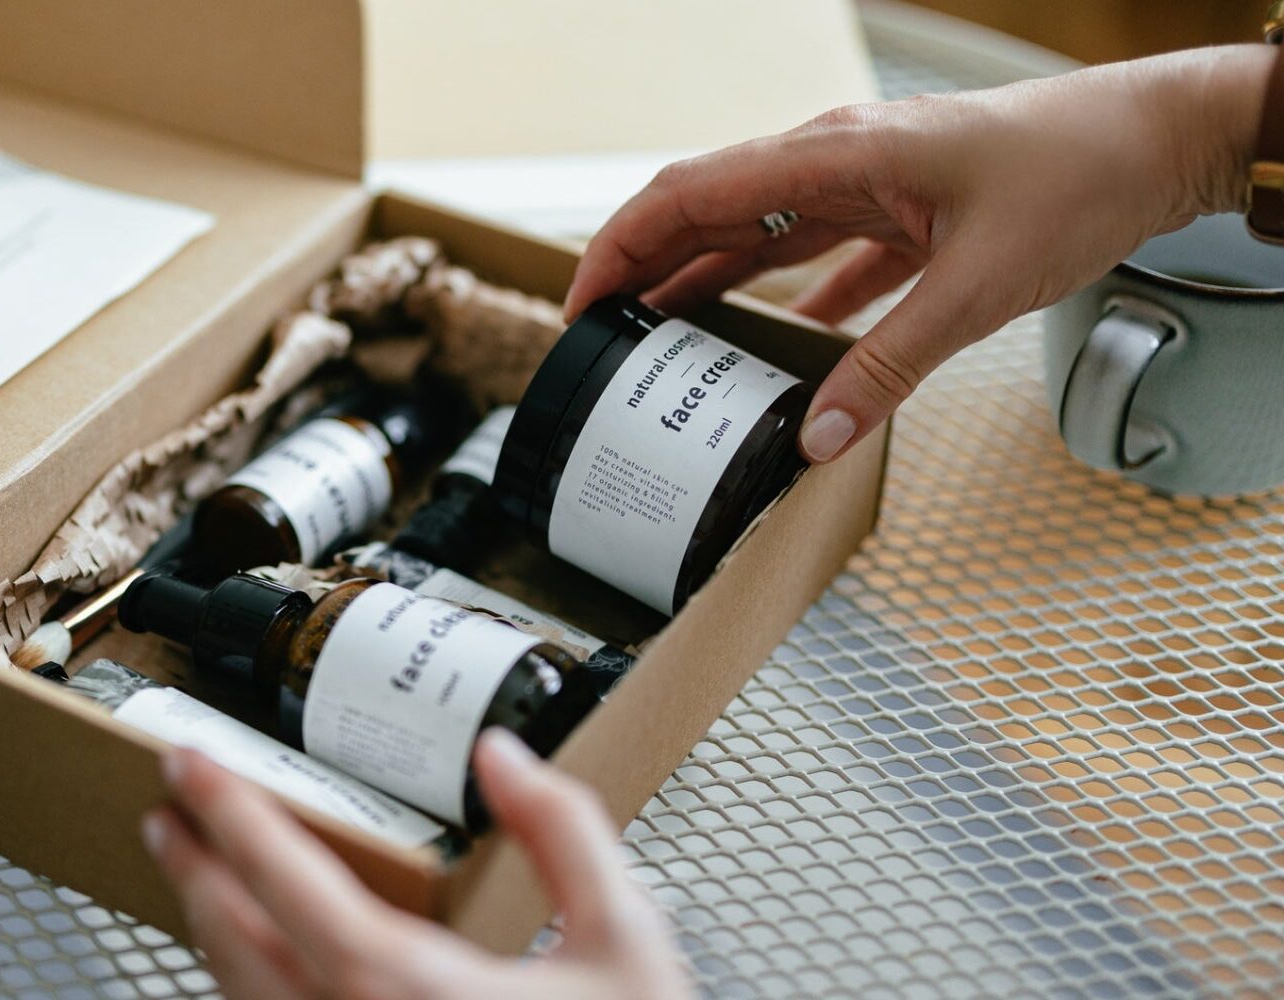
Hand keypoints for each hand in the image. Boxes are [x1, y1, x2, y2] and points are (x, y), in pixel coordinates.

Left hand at [141, 729, 692, 998]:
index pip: (285, 882)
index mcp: (407, 992)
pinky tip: (256, 967)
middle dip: (195, 867)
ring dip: (212, 932)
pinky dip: (245, 990)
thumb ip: (565, 835)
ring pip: (237, 999)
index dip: (229, 813)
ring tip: (204, 877)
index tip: (190, 765)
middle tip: (173, 810)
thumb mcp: (628, 946)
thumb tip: (505, 760)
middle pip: (233, 942)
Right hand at [565, 45, 1272, 463]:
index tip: (582, 305)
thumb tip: (819, 436)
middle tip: (602, 336)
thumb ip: (889, 365)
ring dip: (704, 282)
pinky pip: (817, 253)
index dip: (620, 247)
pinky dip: (784, 296)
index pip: (687, 192)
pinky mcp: (900, 208)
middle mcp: (834, 159)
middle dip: (643, 269)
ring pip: (756, 230)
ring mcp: (866, 181)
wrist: (1160, 141)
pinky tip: (773, 341)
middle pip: (706, 209)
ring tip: (662, 342)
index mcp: (832, 154)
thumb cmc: (1079, 173)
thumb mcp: (977, 287)